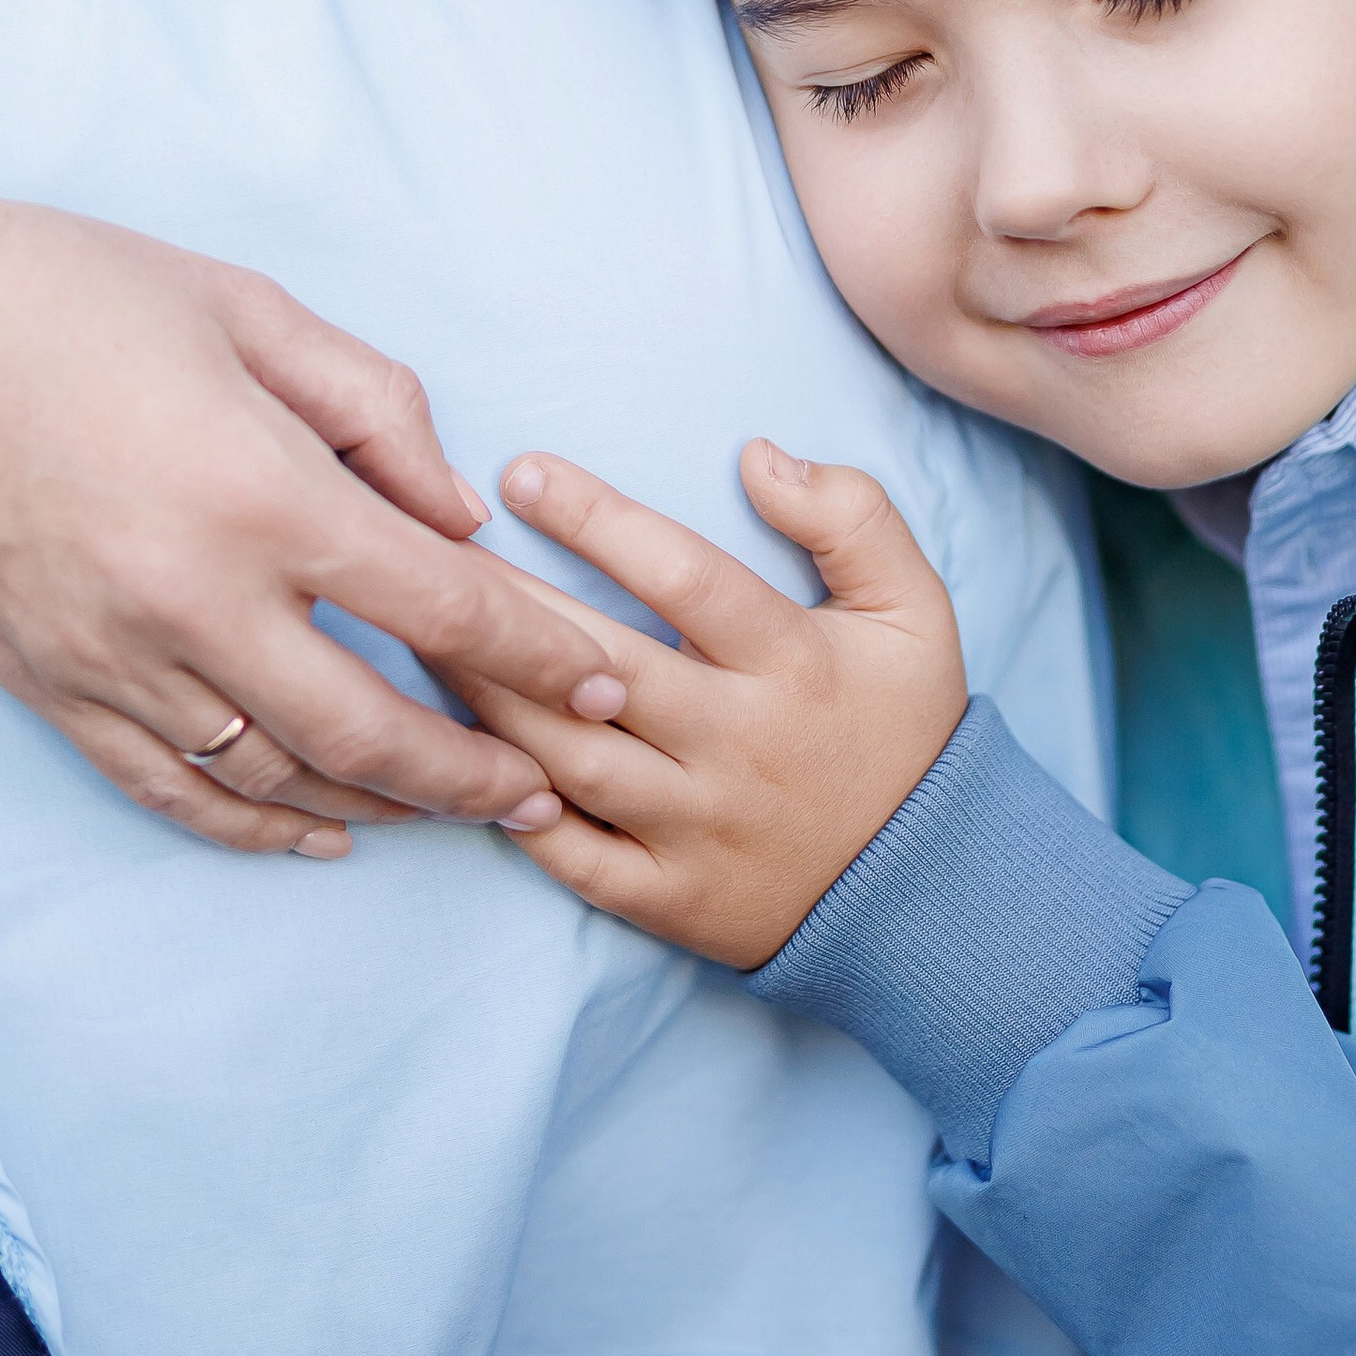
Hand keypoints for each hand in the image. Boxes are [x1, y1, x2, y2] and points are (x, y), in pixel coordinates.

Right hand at [0, 148, 601, 858]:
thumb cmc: (68, 290)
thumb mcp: (250, 307)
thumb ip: (374, 408)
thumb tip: (460, 514)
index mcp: (260, 491)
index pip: (439, 606)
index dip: (538, 655)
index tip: (606, 684)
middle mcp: (192, 598)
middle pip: (370, 730)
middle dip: (477, 774)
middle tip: (550, 790)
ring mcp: (111, 656)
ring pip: (274, 777)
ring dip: (378, 805)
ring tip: (455, 811)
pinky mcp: (45, 684)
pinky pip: (170, 786)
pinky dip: (253, 823)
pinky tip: (314, 831)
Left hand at [445, 440, 968, 968]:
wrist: (932, 888)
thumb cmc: (905, 728)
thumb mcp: (915, 609)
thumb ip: (852, 517)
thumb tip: (757, 455)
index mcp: (792, 664)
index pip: (684, 575)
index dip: (597, 519)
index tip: (522, 474)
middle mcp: (737, 744)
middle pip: (600, 667)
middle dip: (507, 607)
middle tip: (426, 550)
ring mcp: (698, 829)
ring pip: (570, 760)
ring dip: (488, 699)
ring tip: (423, 637)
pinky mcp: (670, 899)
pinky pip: (575, 861)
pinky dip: (514, 816)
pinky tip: (459, 760)